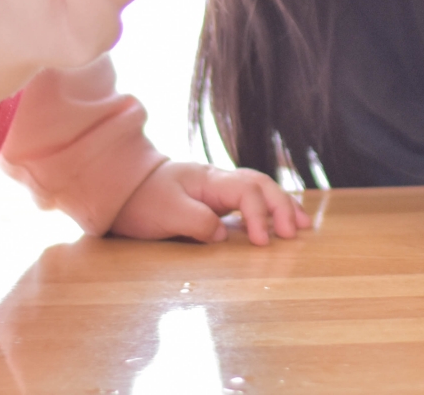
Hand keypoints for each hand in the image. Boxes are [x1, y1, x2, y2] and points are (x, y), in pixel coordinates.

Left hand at [109, 160, 311, 245]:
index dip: (259, 215)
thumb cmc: (140, 199)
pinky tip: (278, 221)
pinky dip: (268, 209)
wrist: (121, 188)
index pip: (246, 191)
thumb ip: (195, 221)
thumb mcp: (164, 212)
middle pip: (261, 185)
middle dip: (281, 206)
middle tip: (296, 232)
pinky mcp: (214, 202)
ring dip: (281, 205)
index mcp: (209, 180)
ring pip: (259, 190)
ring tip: (302, 224)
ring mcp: (217, 190)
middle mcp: (218, 181)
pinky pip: (249, 201)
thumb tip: (222, 234)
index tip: (261, 242)